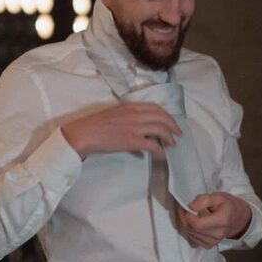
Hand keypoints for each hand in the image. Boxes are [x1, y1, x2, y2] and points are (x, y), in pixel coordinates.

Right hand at [61, 103, 180, 159]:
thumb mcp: (115, 115)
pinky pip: (153, 145)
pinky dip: (160, 151)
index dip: (167, 115)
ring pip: (161, 130)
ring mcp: (135, 127)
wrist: (84, 133)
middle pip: (163, 117)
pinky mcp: (133, 140)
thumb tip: (138, 134)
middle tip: (178, 134)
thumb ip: (129, 120)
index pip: (155, 107)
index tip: (171, 122)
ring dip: (170, 139)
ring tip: (172, 145)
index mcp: (131, 106)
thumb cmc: (95, 126)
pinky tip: (161, 156)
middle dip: (173, 126)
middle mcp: (135, 114)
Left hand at [175, 192, 251, 248]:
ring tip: (192, 216)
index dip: (186, 215)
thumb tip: (191, 207)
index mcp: (222, 221)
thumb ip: (204, 200)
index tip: (186, 207)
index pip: (196, 224)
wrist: (237, 218)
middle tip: (185, 209)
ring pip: (190, 235)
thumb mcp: (218, 197)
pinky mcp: (209, 245)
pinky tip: (195, 224)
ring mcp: (214, 241)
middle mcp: (218, 234)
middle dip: (184, 219)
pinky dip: (190, 232)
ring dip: (186, 224)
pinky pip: (192, 240)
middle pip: (191, 229)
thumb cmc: (228, 206)